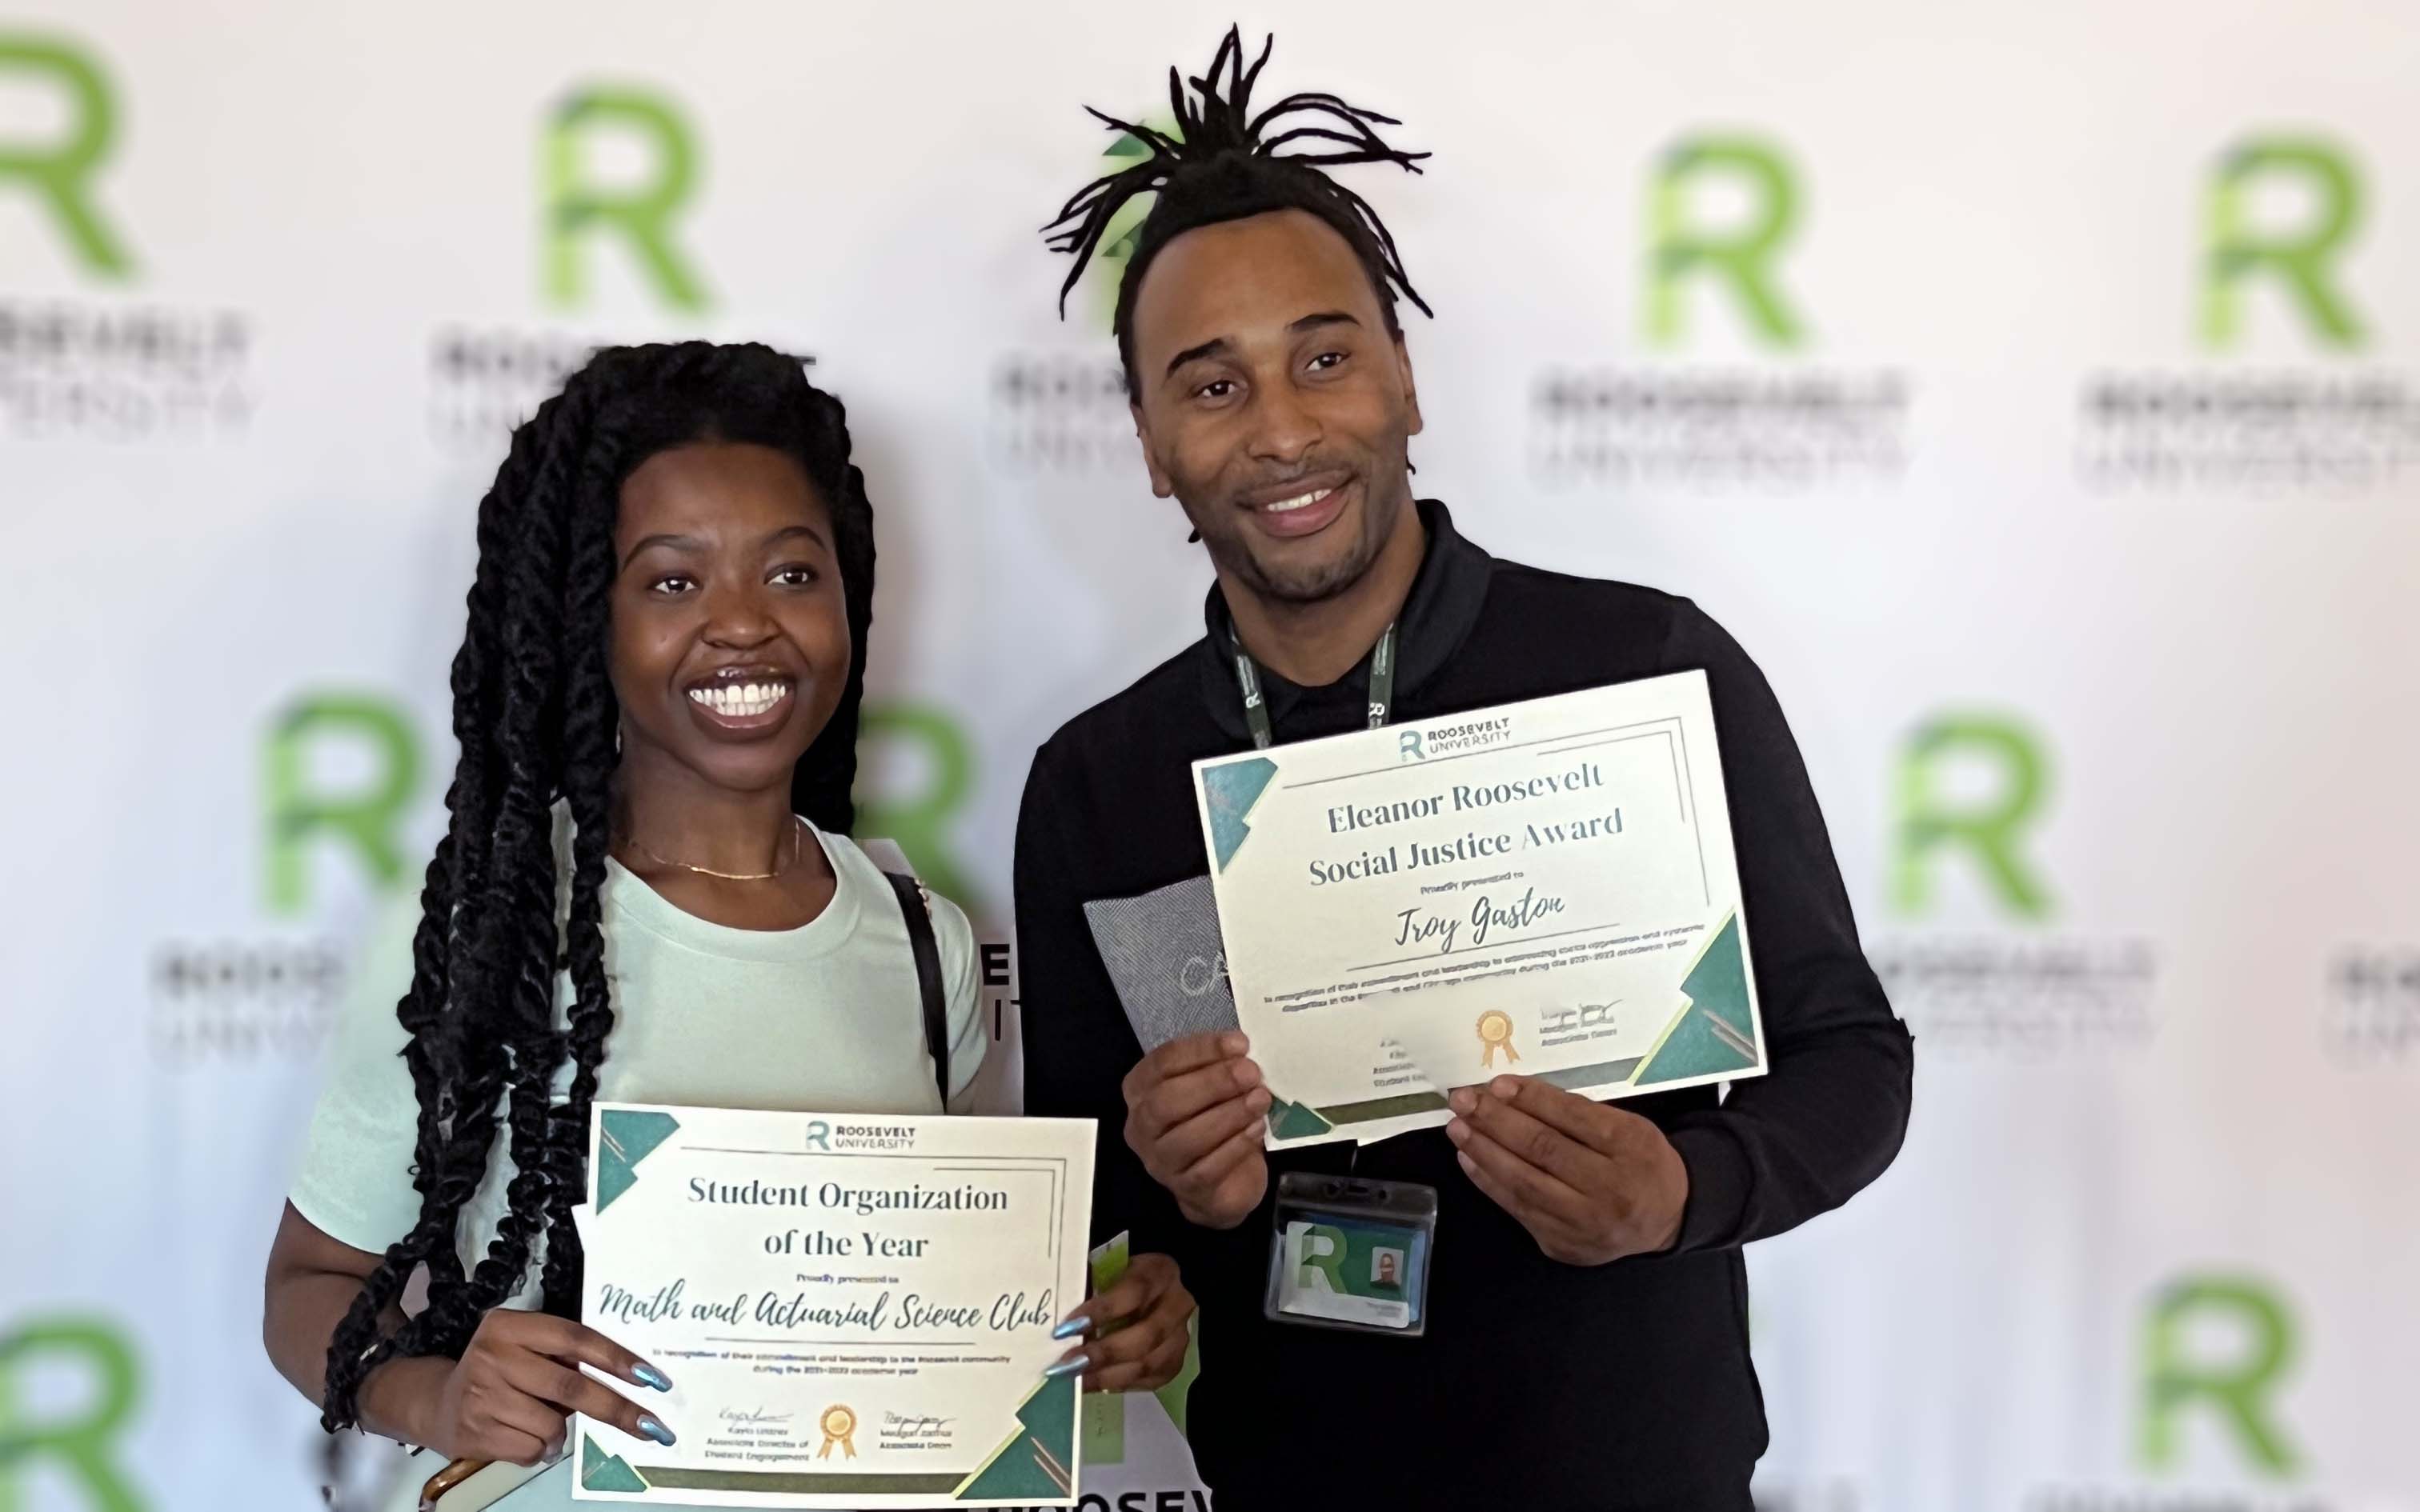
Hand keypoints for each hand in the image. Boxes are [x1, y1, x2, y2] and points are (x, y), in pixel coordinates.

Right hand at [380, 1309, 675, 1465]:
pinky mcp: (476, 1433)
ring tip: (542, 1422)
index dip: (617, 1359)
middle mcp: (493, 1355)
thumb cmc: (500, 1371)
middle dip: (617, 1410)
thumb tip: (630, 1377)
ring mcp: (482, 1396)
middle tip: (653, 1428)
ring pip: (553, 1425)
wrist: (438, 1402)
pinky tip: (522, 1437)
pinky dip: (541, 1449)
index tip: (652, 1379)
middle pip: (571, 1388)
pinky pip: (533, 1450)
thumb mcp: (525, 1347)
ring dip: (561, 1432)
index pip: (576, 1339)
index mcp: (510, 1326)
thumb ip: (563, 1355)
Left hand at [1044, 1252, 1194, 1392]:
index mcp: (1159, 1273)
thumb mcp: (1110, 1269)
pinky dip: (1119, 1384)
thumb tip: (1057, 1316)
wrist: (1165, 1287)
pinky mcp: (1175, 1361)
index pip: (1133, 1292)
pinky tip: (1094, 1384)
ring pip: (1149, 1363)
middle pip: (1146, 1335)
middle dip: (1104, 1353)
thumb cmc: (1125, 1276)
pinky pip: (1149, 1380)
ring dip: (1108, 1376)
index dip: (1101, 1312)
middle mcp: (1177, 1305)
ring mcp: (1180, 1337)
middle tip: (1068, 1364)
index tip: (1065, 1329)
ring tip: (1075, 1381)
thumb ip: (1090, 1287)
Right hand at [1121, 1032, 1270, 1228]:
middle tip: (1251, 1073)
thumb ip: (1219, 1067)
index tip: (1240, 1044)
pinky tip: (1257, 1129)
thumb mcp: (1213, 1087)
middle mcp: (1141, 1125)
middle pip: (1166, 1101)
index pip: (1162, 1063)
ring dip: (1229, 1114)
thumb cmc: (1215, 1120)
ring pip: (1186, 1137)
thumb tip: (1242, 1052)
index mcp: (1141, 1089)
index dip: (1202, 1050)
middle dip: (1213, 1083)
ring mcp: (1160, 1160)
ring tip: (1260, 1099)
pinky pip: (1208, 1167)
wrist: (1223, 1181)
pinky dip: (1236, 1145)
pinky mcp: (1185, 1188)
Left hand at [1445, 1075, 1689, 1265]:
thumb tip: (1511, 1093)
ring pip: (1524, 1182)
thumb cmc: (1641, 1163)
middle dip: (1496, 1121)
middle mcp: (1609, 1188)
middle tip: (1463, 1100)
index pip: (1572, 1117)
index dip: (1530, 1099)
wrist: (1667, 1221)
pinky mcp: (1563, 1244)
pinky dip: (1489, 1182)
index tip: (1496, 1084)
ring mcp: (1584, 1222)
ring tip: (1458, 1127)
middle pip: (1543, 1149)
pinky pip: (1518, 1209)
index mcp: (1631, 1147)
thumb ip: (1578, 1112)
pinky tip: (1470, 1159)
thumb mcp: (1628, 1126)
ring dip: (1484, 1151)